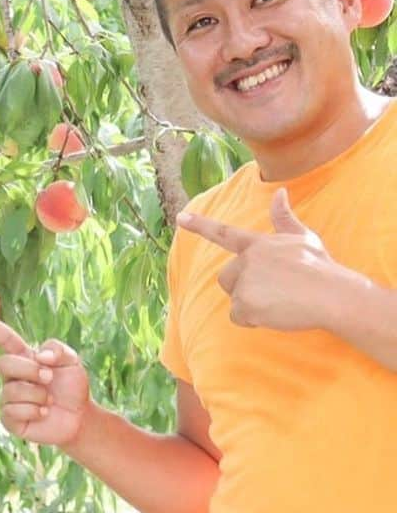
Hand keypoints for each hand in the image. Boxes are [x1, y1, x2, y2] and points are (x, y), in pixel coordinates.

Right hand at [0, 309, 90, 447]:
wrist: (79, 418)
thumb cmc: (72, 387)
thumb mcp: (72, 362)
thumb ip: (58, 350)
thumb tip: (39, 356)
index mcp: (25, 358)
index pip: (5, 339)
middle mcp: (13, 376)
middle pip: (4, 363)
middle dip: (29, 370)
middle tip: (49, 378)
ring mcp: (9, 397)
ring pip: (12, 389)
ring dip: (38, 394)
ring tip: (50, 400)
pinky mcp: (9, 418)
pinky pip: (12, 411)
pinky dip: (33, 411)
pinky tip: (43, 413)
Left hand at [176, 187, 333, 330]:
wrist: (331, 294)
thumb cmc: (320, 268)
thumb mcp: (304, 238)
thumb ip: (285, 218)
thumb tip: (279, 192)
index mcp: (258, 243)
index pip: (224, 233)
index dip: (200, 225)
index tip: (180, 217)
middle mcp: (247, 259)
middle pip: (226, 277)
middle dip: (242, 287)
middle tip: (273, 291)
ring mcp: (245, 281)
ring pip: (234, 298)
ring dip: (250, 304)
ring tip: (278, 301)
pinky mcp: (244, 302)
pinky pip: (238, 317)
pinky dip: (252, 320)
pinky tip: (275, 313)